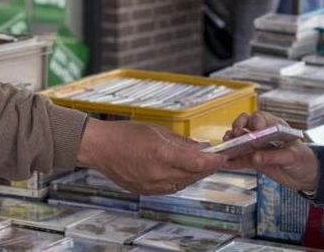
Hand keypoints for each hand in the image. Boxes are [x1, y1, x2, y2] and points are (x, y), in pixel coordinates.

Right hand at [76, 119, 225, 194]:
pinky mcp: (146, 191)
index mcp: (161, 154)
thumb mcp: (157, 131)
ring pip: (183, 183)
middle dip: (207, 168)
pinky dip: (180, 179)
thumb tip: (201, 147)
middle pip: (193, 175)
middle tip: (216, 160)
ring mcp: (151, 185)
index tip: (222, 157)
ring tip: (201, 164)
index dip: (213, 161)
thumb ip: (181, 141)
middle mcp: (157, 173)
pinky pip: (171, 188)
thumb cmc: (125, 134)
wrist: (100, 148)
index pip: (197, 162)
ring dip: (194, 174)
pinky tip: (182, 171)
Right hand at [221, 112, 318, 192]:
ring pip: (240, 141)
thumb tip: (255, 156)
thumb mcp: (292, 157)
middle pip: (246, 125)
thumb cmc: (304, 160)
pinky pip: (241, 159)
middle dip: (237, 127)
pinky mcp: (255, 160)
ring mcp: (258, 147)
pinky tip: (224, 163)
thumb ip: (274, 156)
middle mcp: (263, 134)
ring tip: (224, 147)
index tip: (253, 129)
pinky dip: (232, 161)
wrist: (307, 176)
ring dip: (231, 143)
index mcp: (275, 127)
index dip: (254, 122)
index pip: (260, 118)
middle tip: (234, 133)